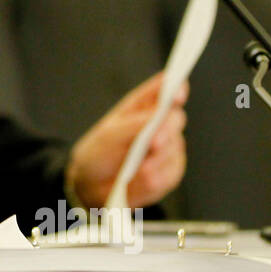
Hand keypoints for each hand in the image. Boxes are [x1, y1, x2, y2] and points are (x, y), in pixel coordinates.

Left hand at [65, 72, 187, 209]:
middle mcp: (160, 123)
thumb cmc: (100, 151)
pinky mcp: (171, 171)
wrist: (93, 184)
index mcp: (144, 106)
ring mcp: (169, 147)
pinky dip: (152, 179)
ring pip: (173, 150)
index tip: (177, 91)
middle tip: (154, 143)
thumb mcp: (110, 136)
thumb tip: (158, 117)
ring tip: (134, 169)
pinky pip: (170, 175)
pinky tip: (137, 180)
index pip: (165, 90)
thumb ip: (134, 125)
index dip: (175, 87)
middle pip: (176, 119)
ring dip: (153, 162)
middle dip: (166, 130)